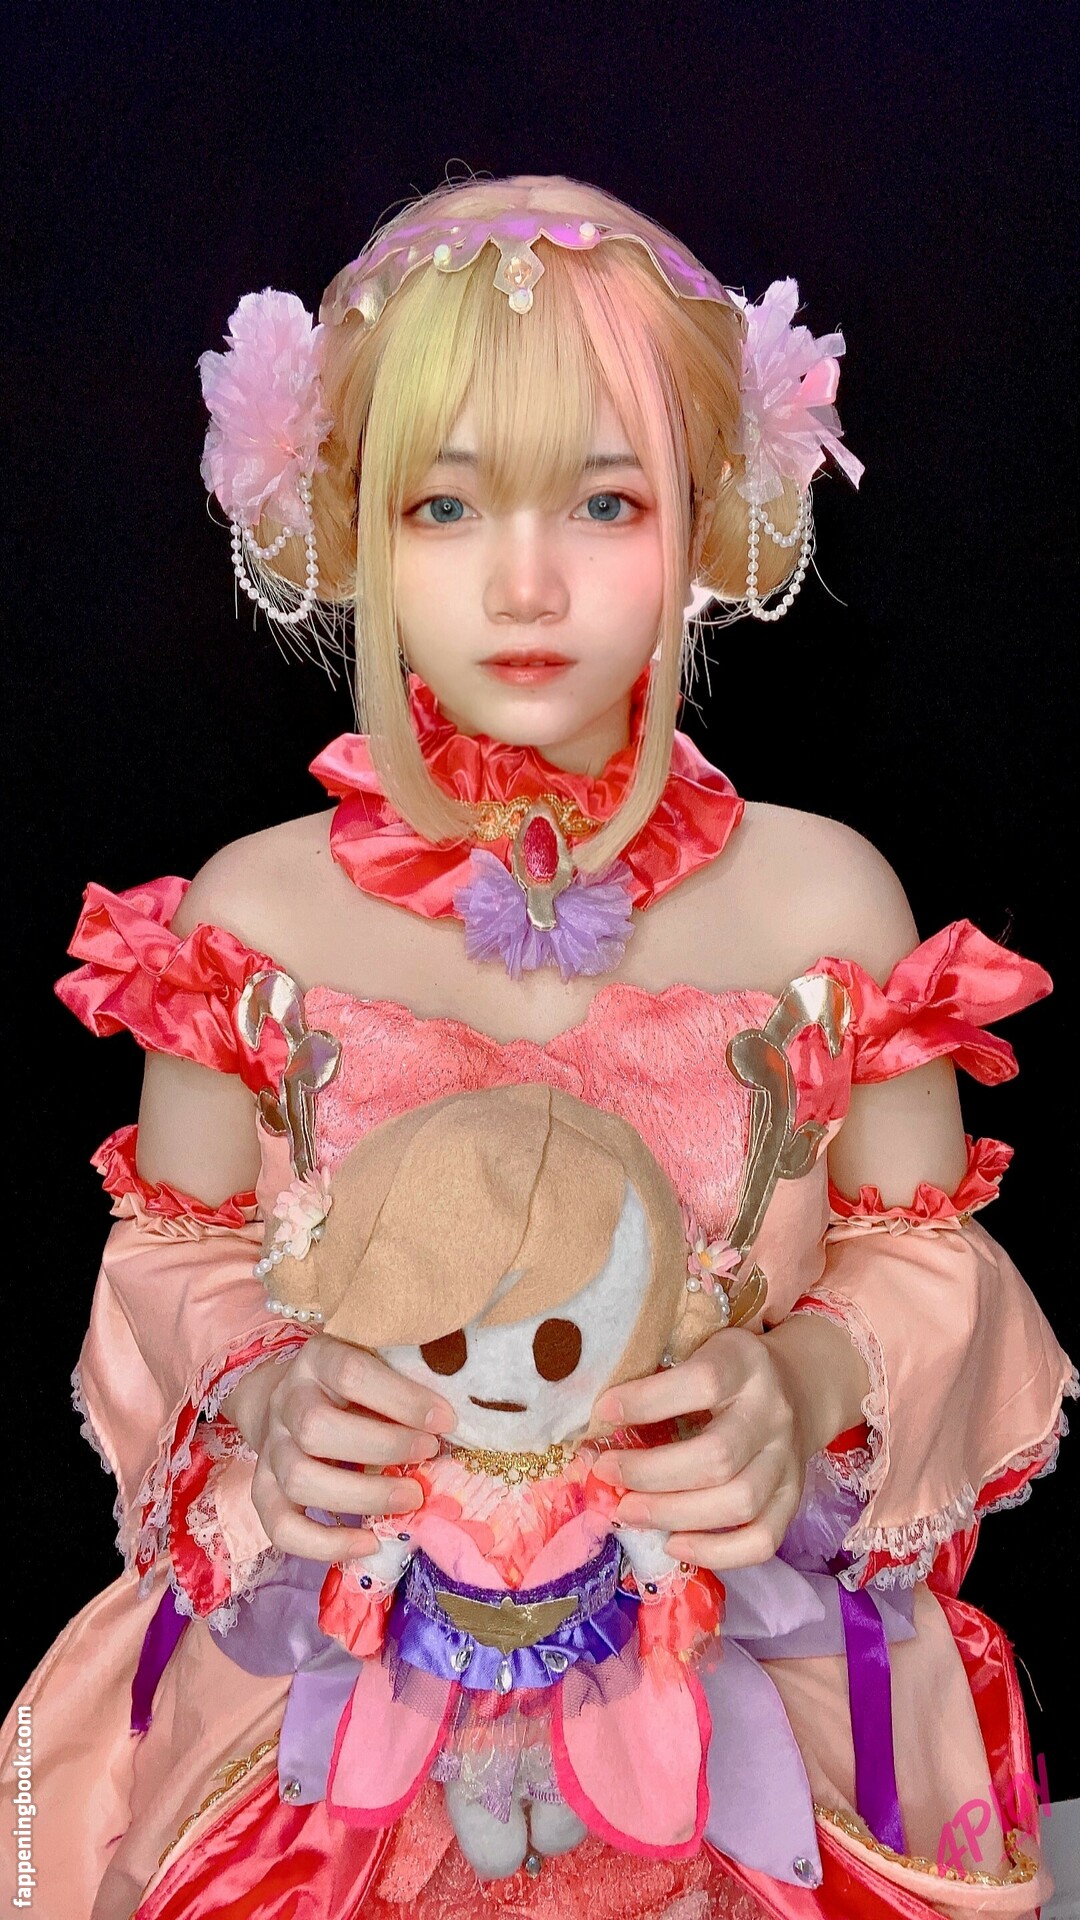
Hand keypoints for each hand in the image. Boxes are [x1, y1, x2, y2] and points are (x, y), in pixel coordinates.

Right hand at [227, 1338, 455, 1562]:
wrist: (287, 1398)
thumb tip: (451, 1419)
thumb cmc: (351, 1383)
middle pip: (315, 1428)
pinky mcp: (263, 1490)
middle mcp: (286, 1402)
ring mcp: (271, 1448)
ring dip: (362, 1495)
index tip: (444, 1420)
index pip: (349, 1372)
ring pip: (299, 1479)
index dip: (400, 1398)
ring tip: (412, 1498)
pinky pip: (280, 1526)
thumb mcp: (374, 1363)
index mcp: (317, 1360)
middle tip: (429, 1453)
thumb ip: (404, 1380)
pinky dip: (324, 1544)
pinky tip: (369, 1542)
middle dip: (382, 1447)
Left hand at [591, 1328, 812, 1572]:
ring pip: (738, 1503)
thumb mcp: (699, 1349)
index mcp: (746, 1363)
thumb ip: (659, 1376)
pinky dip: (716, 1552)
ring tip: (627, 1511)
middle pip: (717, 1456)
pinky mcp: (794, 1499)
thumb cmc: (726, 1370)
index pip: (703, 1382)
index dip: (648, 1400)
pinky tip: (673, 1544)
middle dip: (651, 1473)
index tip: (605, 1411)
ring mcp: (787, 1460)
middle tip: (606, 1473)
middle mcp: (773, 1413)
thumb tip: (595, 1420)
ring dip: (673, 1514)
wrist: (796, 1388)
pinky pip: (762, 1540)